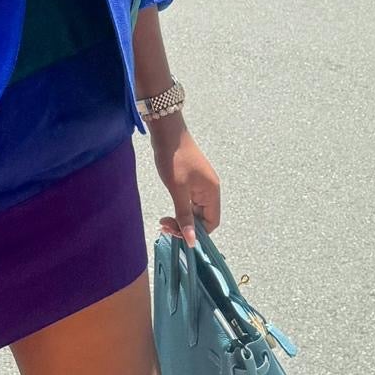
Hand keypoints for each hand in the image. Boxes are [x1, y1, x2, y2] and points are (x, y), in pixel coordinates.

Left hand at [149, 117, 219, 242]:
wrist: (168, 132)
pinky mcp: (192, 180)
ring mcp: (201, 185)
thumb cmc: (174, 160)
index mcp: (211, 193)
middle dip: (185, 226)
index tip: (176, 232)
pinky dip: (179, 208)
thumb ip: (185, 216)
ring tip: (163, 220)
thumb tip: (193, 242)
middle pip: (202, 219)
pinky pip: (190, 201)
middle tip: (164, 225)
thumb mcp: (178, 191)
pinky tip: (169, 209)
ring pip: (194, 211)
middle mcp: (210, 190)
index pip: (211, 224)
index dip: (196, 233)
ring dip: (180, 218)